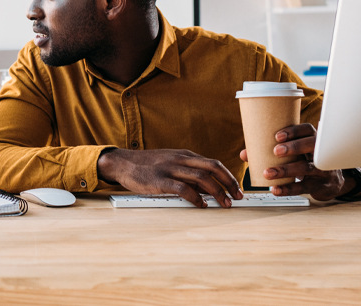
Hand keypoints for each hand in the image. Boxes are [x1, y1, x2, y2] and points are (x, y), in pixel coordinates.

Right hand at [98, 148, 243, 207]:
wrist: (122, 163)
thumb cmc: (146, 166)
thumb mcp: (170, 163)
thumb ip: (187, 173)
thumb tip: (207, 188)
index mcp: (184, 155)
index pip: (213, 163)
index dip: (228, 177)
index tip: (237, 189)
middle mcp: (180, 159)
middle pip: (212, 167)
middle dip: (228, 183)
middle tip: (237, 197)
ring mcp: (170, 168)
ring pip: (201, 178)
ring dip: (217, 192)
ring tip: (224, 204)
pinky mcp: (160, 180)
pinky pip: (183, 188)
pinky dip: (195, 198)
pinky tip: (201, 205)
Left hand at [238, 123, 351, 200]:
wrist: (331, 183)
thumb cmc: (306, 162)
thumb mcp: (294, 154)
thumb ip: (270, 151)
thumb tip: (244, 154)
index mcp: (313, 139)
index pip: (307, 130)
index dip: (294, 131)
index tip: (277, 135)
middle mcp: (321, 152)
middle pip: (311, 146)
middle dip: (293, 147)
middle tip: (275, 151)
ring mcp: (324, 170)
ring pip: (307, 167)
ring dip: (286, 170)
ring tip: (268, 173)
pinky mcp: (321, 185)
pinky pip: (304, 187)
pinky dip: (288, 188)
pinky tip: (276, 189)